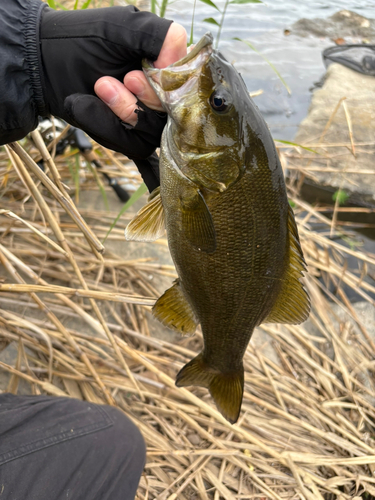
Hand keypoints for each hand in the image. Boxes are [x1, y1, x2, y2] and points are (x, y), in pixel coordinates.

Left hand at [39, 6, 186, 190]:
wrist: (46, 62)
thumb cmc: (85, 39)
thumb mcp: (125, 26)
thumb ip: (162, 36)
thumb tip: (178, 64)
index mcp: (169, 67)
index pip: (192, 86)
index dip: (177, 84)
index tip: (152, 69)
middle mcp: (162, 96)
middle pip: (175, 113)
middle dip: (150, 98)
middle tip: (126, 77)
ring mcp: (145, 120)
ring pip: (153, 131)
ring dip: (125, 110)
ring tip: (101, 85)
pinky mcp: (127, 139)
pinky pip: (132, 144)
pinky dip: (106, 124)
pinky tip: (86, 104)